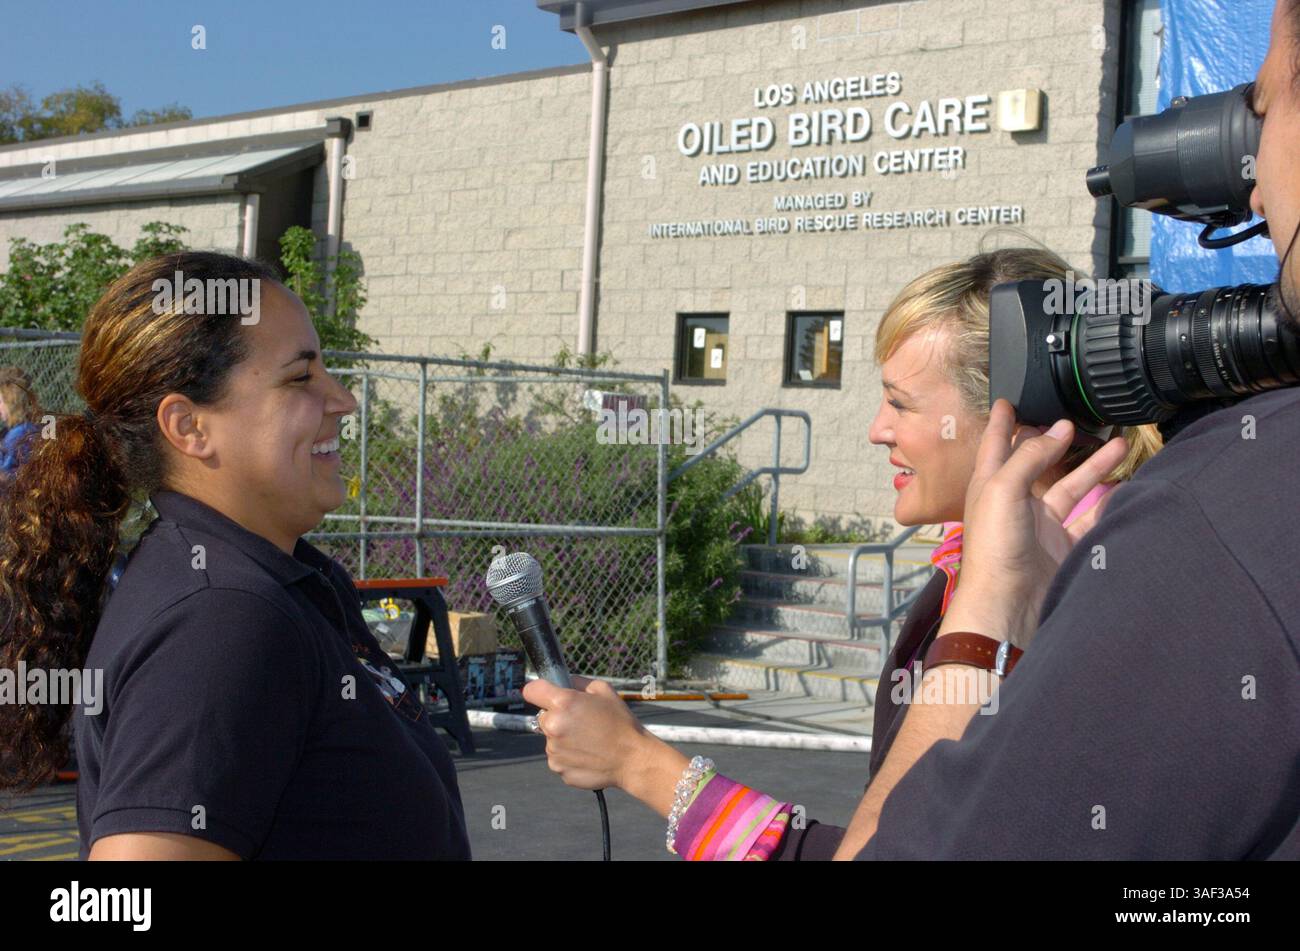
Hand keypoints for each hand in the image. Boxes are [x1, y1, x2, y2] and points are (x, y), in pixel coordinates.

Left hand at [521, 675, 649, 791]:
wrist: (632, 758)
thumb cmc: (620, 723)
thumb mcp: (603, 690)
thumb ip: (578, 682)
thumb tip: (563, 682)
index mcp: (563, 703)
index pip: (532, 690)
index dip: (538, 691)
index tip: (543, 694)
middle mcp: (553, 726)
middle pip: (543, 717)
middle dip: (556, 717)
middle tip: (580, 722)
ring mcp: (554, 750)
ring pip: (551, 739)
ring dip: (563, 738)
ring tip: (588, 740)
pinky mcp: (558, 768)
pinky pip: (557, 758)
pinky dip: (568, 756)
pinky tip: (587, 754)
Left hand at [941, 400, 1129, 646]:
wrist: (1009, 604)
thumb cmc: (995, 546)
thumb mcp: (1003, 489)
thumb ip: (1029, 457)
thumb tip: (1057, 430)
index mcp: (990, 485)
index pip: (997, 445)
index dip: (1003, 422)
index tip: (1008, 401)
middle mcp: (1014, 502)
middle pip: (1037, 463)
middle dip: (1056, 441)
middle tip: (1076, 421)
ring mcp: (1040, 526)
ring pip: (1070, 488)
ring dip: (1092, 468)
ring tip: (1120, 444)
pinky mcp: (1062, 547)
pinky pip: (1089, 519)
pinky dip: (1106, 505)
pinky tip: (1124, 489)